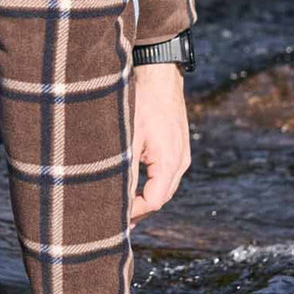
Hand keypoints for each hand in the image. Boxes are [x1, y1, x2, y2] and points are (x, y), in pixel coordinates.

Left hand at [130, 62, 189, 222]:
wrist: (159, 73)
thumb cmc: (142, 101)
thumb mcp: (128, 138)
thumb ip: (125, 171)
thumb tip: (115, 199)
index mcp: (170, 161)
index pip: (153, 202)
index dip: (133, 211)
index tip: (111, 213)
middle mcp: (181, 161)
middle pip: (161, 198)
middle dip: (138, 209)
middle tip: (114, 220)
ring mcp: (181, 153)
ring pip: (164, 186)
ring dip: (144, 197)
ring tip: (121, 207)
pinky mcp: (177, 146)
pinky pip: (165, 173)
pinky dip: (150, 183)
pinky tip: (133, 185)